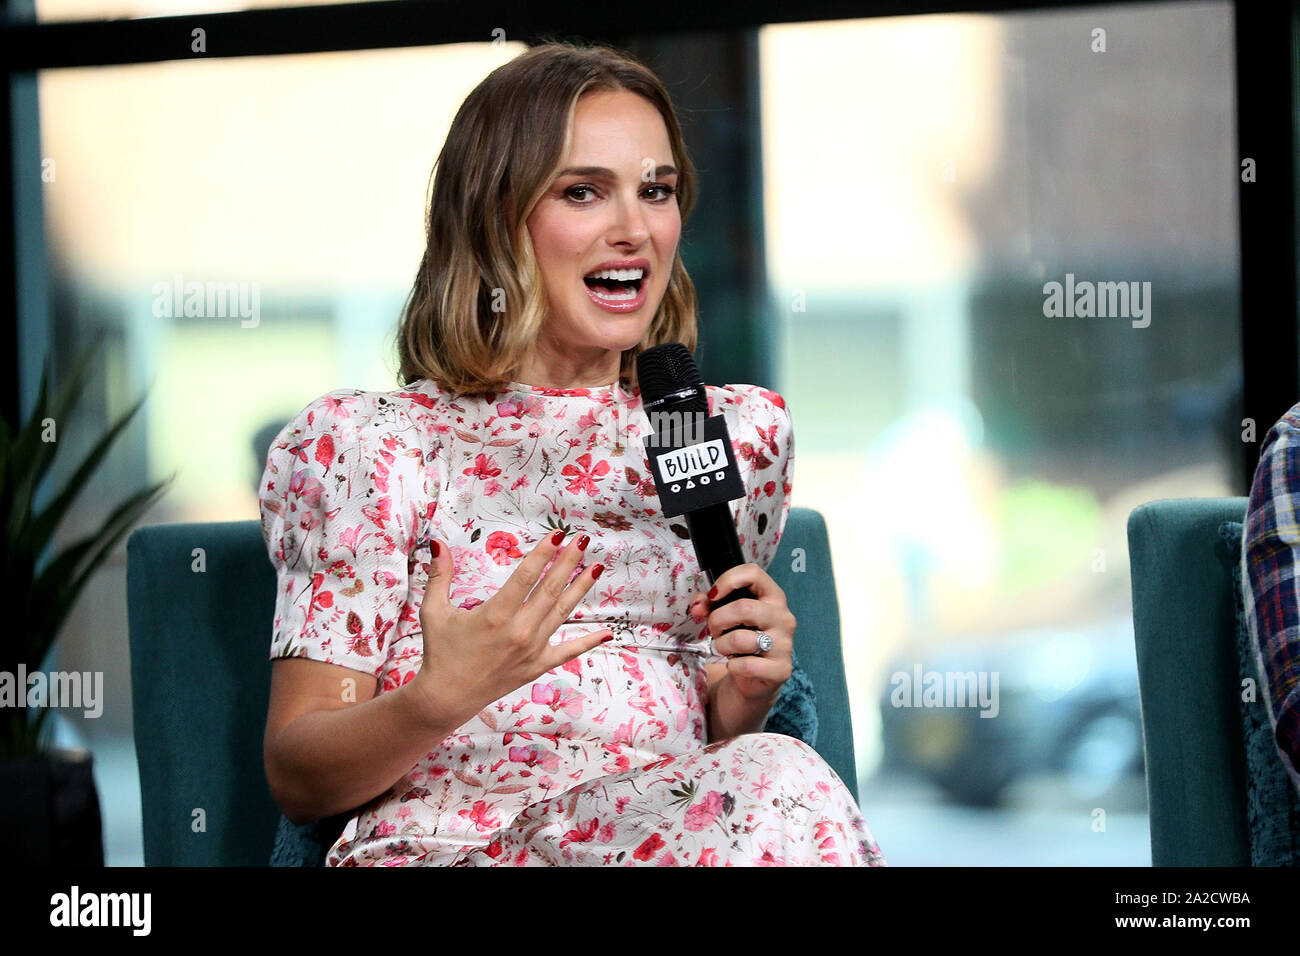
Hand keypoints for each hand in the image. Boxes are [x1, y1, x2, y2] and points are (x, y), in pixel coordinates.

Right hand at [413, 530, 610, 727]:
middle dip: (568, 562)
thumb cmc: (441, 651)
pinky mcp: (537, 666)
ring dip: (580, 588)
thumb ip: (440, 575)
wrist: (446, 697)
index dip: (543, 553)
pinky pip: (568, 651)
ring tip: (596, 568)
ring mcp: (531, 649)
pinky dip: (589, 642)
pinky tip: (607, 631)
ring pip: (562, 613)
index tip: (558, 534)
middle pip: (550, 589)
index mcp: (495, 615)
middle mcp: (518, 631)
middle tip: (583, 540)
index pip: (526, 576)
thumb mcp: (434, 610)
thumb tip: (437, 542)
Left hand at [688, 563, 795, 702]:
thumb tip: (697, 606)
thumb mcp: (725, 615)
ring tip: (725, 648)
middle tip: (715, 630)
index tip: (713, 595)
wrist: (755, 677)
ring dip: (722, 645)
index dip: (728, 580)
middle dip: (718, 620)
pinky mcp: (781, 669)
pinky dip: (732, 666)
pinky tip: (735, 665)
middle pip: (743, 608)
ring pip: (740, 638)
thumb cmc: (742, 637)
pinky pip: (745, 665)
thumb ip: (708, 605)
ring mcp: (785, 644)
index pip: (753, 573)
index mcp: (772, 596)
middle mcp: (783, 617)